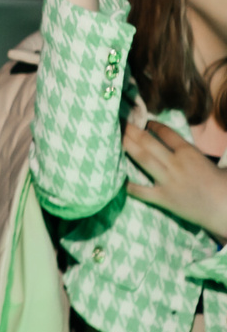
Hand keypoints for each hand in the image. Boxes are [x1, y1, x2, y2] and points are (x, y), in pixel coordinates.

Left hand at [125, 120, 226, 237]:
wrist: (225, 209)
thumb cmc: (224, 186)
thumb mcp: (216, 163)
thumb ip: (201, 154)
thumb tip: (193, 146)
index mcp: (190, 153)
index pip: (166, 133)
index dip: (153, 125)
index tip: (145, 122)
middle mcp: (176, 163)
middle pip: (148, 142)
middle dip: (132, 130)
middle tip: (120, 122)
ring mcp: (168, 181)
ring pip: (142, 159)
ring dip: (127, 146)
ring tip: (116, 137)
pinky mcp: (163, 198)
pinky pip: (142, 191)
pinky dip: (129, 185)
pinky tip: (116, 178)